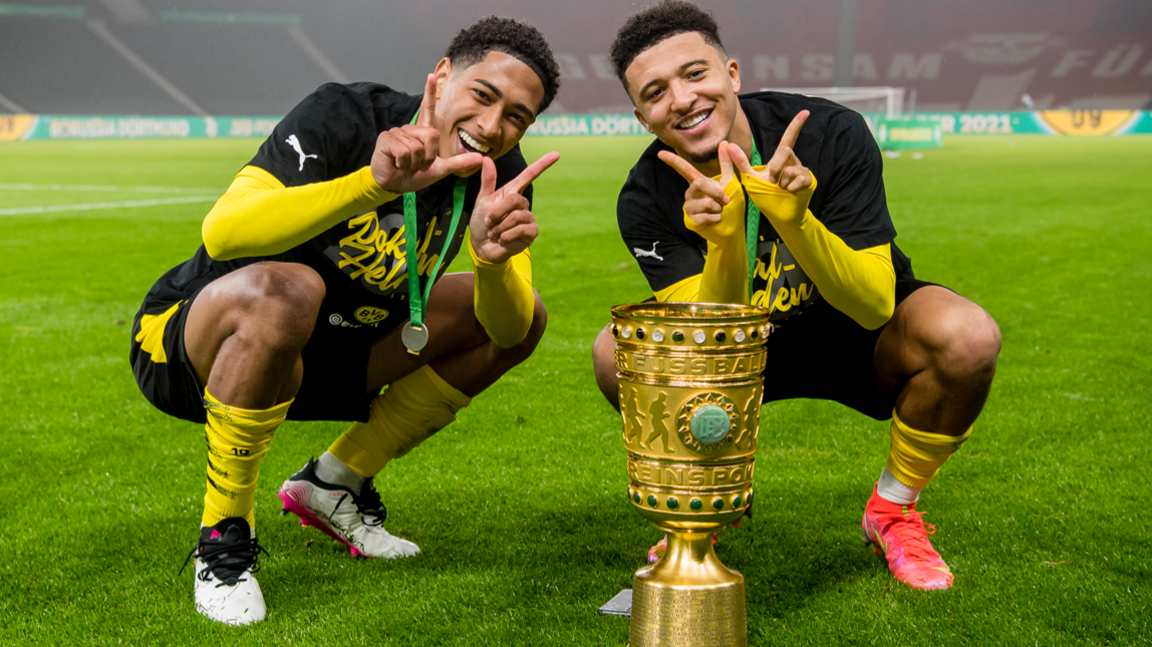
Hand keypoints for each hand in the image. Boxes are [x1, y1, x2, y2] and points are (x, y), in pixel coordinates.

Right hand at [370, 74, 482, 193]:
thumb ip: (459, 163)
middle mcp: (410, 129)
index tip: (432, 75)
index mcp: (422, 133)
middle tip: (417, 165)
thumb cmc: (414, 175)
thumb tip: (481, 158)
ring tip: (406, 165)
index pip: (427, 109)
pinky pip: (404, 151)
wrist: (394, 185)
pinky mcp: (386, 139)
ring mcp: (397, 132)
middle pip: (431, 135)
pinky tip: (397, 164)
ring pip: (417, 147)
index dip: (429, 92)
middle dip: (428, 157)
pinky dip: (403, 163)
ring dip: (414, 163)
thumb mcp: (439, 170)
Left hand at [469, 151, 560, 263]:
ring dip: (500, 227)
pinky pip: (521, 230)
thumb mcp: (482, 200)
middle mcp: (523, 204)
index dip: (543, 164)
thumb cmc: (482, 222)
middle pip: (515, 199)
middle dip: (497, 212)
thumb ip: (487, 180)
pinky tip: (502, 240)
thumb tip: (486, 158)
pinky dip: (506, 236)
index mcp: (512, 193)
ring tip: (495, 233)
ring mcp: (529, 218)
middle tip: (489, 222)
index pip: (530, 175)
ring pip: (516, 216)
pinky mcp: (531, 233)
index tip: (556, 154)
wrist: (482, 246)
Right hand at [658, 142, 743, 241]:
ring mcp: (689, 207)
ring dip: (719, 208)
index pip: (684, 169)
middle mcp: (690, 193)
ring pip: (706, 203)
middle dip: (716, 192)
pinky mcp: (691, 220)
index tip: (660, 153)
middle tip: (726, 200)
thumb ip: (727, 163)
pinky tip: (716, 219)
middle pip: (699, 184)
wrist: (730, 225)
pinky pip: (706, 217)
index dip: (673, 161)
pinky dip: (717, 218)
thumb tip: (724, 142)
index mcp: (698, 182)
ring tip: (720, 211)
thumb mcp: (730, 181)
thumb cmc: (729, 203)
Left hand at [727, 110, 814, 225]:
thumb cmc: (766, 196)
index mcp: (781, 159)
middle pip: (786, 150)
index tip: (805, 112)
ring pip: (790, 168)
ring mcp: (802, 171)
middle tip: (772, 182)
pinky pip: (797, 180)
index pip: (788, 138)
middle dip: (776, 168)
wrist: (779, 215)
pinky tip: (790, 193)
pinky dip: (789, 189)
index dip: (796, 125)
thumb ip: (740, 162)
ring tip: (781, 190)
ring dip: (781, 182)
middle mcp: (793, 161)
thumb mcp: (750, 178)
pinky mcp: (808, 181)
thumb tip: (728, 144)